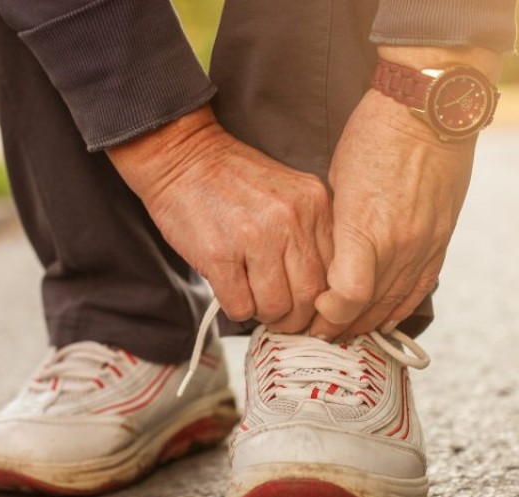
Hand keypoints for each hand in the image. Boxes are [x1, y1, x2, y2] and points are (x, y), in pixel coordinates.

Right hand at [107, 106, 331, 331]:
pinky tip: (231, 290)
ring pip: (275, 307)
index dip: (322, 301)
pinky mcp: (219, 254)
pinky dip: (237, 309)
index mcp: (314, 204)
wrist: (183, 157)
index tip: (309, 309)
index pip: (336, 273)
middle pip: (309, 296)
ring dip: (263, 314)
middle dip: (294, 318)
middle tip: (280, 316)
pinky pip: (240, 307)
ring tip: (253, 299)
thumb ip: (310, 233)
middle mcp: (290, 220)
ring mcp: (254, 236)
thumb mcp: (289, 194)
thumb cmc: (233, 181)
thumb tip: (320, 294)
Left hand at [308, 45, 501, 339]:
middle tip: (318, 331)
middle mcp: (399, 244)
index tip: (310, 313)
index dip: (326, 314)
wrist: (428, 110)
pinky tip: (383, 319)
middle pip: (368, 308)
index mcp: (365, 227)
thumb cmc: (372, 137)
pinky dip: (400, 308)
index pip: (346, 297)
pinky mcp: (441, 240)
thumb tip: (324, 260)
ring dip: (368, 323)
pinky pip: (421, 288)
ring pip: (395, 304)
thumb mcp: (336, 182)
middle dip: (339, 326)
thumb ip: (335, 228)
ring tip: (345, 330)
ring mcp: (424, 244)